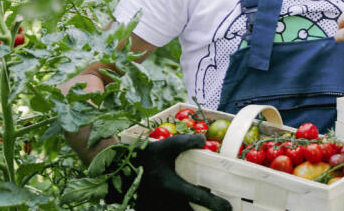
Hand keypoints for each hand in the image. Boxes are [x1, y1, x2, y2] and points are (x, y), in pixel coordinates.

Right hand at [105, 133, 230, 210]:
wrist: (116, 167)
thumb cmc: (142, 156)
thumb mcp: (165, 145)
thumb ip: (186, 142)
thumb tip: (205, 140)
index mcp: (172, 187)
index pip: (199, 198)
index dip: (215, 204)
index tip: (227, 208)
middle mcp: (166, 201)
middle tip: (219, 209)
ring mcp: (158, 207)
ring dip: (191, 209)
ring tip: (203, 207)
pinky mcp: (149, 208)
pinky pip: (167, 210)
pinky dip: (180, 208)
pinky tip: (186, 204)